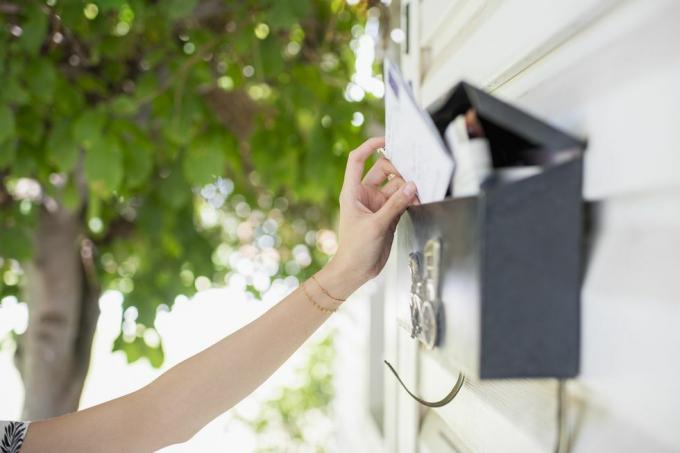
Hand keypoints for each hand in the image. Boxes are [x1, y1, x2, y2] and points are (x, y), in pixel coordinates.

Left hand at [323, 137, 417, 293]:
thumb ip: (394, 205)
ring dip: (407, 188)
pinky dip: (409, 199)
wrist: (355, 271)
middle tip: (412, 179)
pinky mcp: (388, 215)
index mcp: (352, 192)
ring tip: (417, 195)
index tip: (386, 139)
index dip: (369, 146)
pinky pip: (401, 200)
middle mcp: (364, 195)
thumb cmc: (355, 249)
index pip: (357, 160)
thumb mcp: (376, 225)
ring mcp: (377, 205)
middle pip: (383, 170)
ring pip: (396, 186)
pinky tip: (417, 201)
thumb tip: (411, 186)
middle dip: (398, 172)